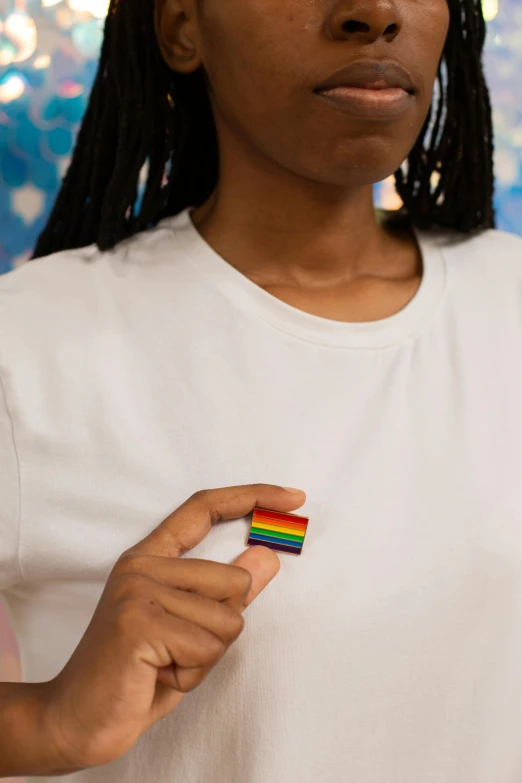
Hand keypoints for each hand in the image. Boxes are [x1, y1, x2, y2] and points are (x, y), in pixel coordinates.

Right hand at [38, 484, 305, 770]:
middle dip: (220, 631)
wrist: (76, 720)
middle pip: (234, 584)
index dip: (252, 496)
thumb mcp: (192, 628)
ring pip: (227, 621)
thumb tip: (268, 555)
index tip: (294, 497)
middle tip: (176, 650)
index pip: (204, 508)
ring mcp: (138, 591)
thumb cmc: (138, 674)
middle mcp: (142, 566)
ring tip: (164, 663)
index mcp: (151, 559)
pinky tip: (156, 675)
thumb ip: (227, 592)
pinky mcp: (138, 622)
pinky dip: (192, 674)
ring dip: (205, 658)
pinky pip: (206, 648)